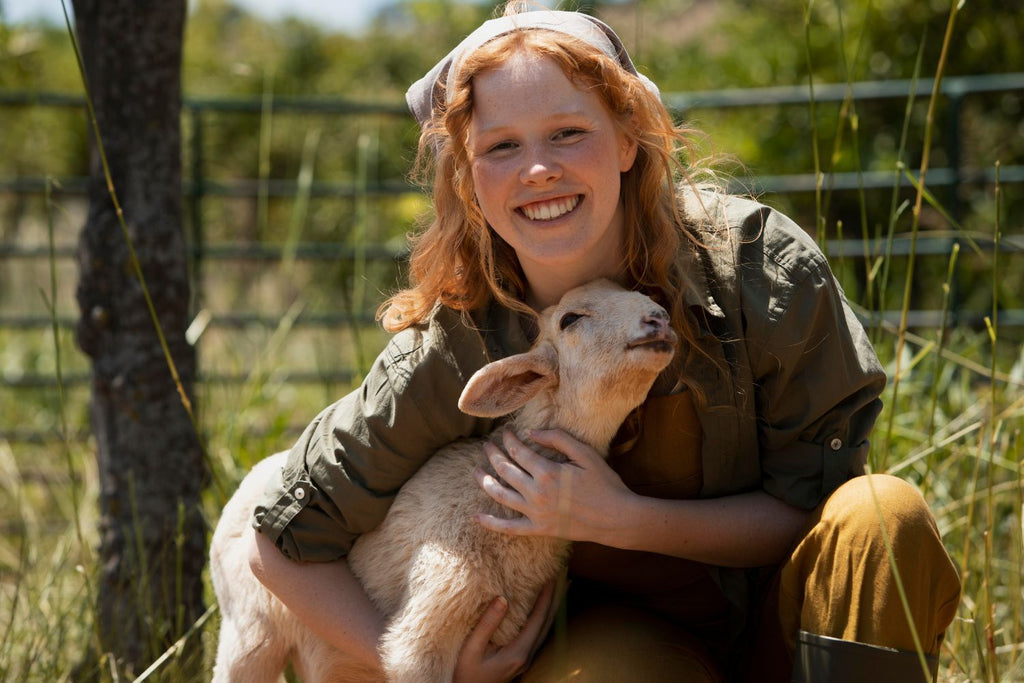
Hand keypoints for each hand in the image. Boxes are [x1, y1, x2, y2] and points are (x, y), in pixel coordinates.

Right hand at [453, 581, 556, 682]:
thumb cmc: (465, 674)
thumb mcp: (472, 649)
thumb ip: (487, 624)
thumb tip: (503, 599)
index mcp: (518, 653)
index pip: (538, 619)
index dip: (547, 596)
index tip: (553, 576)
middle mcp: (527, 656)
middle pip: (547, 622)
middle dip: (556, 597)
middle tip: (565, 574)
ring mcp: (525, 659)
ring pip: (545, 628)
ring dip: (553, 606)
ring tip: (561, 586)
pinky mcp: (520, 658)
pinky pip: (538, 632)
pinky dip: (544, 615)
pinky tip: (542, 608)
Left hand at [474, 429, 633, 543]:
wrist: (615, 518)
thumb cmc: (604, 483)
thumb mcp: (585, 454)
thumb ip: (558, 439)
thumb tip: (532, 433)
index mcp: (547, 472)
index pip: (518, 451)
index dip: (509, 440)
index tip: (506, 432)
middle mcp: (536, 493)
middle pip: (505, 470)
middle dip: (493, 455)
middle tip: (487, 446)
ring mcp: (535, 513)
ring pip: (501, 495)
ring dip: (485, 481)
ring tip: (476, 471)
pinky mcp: (538, 530)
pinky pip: (509, 528)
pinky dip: (491, 523)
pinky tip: (477, 516)